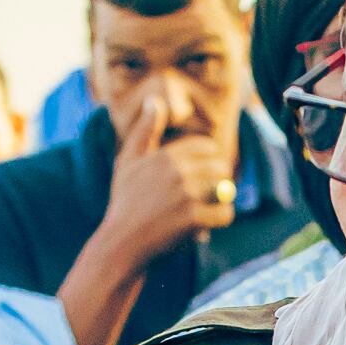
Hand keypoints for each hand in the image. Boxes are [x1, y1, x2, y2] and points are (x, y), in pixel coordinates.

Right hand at [101, 93, 236, 262]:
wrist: (121, 244)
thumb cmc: (124, 203)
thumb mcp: (128, 161)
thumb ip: (144, 130)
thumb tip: (155, 100)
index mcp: (166, 155)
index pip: (207, 147)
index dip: (209, 161)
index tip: (201, 176)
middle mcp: (177, 171)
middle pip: (221, 166)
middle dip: (218, 180)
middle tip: (206, 196)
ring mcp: (186, 195)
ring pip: (225, 189)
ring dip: (220, 201)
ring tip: (204, 211)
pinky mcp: (193, 219)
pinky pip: (225, 214)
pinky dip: (220, 220)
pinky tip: (206, 226)